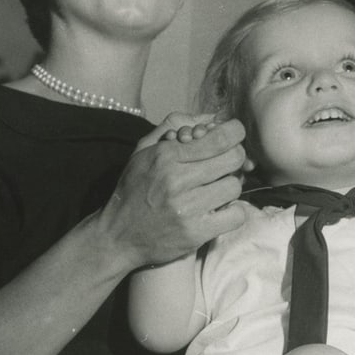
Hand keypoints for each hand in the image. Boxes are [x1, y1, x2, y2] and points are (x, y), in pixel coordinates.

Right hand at [97, 116, 248, 268]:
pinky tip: (220, 211)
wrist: (118, 236)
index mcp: (166, 155)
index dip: (235, 133)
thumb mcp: (142, 152)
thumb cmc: (133, 191)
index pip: (219, 138)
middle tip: (227, 164)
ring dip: (230, 187)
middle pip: (233, 158)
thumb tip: (208, 118)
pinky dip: (233, 212)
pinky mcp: (195, 233)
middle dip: (235, 158)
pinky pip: (235, 216)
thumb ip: (170, 128)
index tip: (235, 136)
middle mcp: (177, 179)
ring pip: (234, 186)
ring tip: (216, 190)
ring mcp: (187, 208)